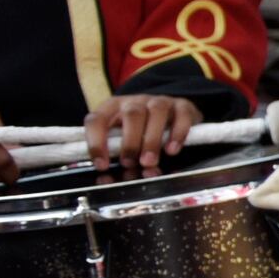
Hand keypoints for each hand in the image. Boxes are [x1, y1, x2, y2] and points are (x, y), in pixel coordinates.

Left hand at [83, 92, 197, 172]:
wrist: (171, 113)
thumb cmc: (141, 131)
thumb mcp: (123, 138)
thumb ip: (117, 154)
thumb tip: (110, 175)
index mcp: (113, 108)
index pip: (97, 120)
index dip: (96, 142)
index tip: (102, 165)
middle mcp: (135, 101)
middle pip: (131, 115)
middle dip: (129, 142)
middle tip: (129, 163)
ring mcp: (160, 101)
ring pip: (156, 113)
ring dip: (151, 140)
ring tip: (149, 162)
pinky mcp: (182, 106)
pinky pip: (181, 116)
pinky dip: (177, 134)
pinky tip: (172, 150)